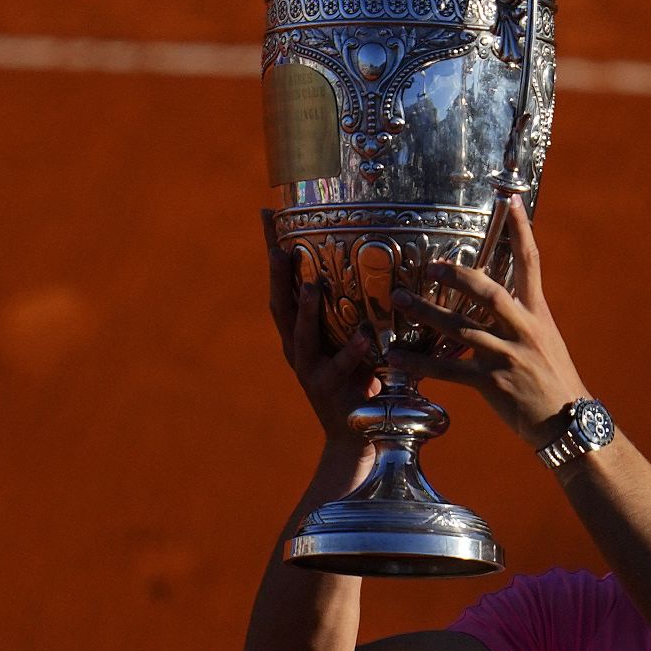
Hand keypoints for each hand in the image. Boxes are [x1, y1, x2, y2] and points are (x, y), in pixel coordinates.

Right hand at [263, 211, 379, 446]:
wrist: (356, 435)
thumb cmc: (361, 379)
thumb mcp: (355, 339)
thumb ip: (359, 308)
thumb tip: (382, 263)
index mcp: (301, 330)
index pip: (283, 284)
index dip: (273, 250)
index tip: (268, 214)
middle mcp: (297, 347)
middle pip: (280, 304)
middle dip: (278, 275)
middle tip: (278, 245)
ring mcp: (310, 370)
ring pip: (302, 335)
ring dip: (306, 310)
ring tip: (311, 285)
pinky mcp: (329, 391)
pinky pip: (340, 369)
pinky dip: (350, 352)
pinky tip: (362, 337)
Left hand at [388, 196, 588, 448]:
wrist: (570, 422)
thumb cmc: (555, 382)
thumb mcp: (545, 342)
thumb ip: (520, 319)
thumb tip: (497, 301)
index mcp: (538, 315)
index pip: (530, 263)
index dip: (521, 230)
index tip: (511, 199)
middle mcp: (525, 329)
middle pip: (488, 291)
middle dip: (457, 276)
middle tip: (430, 265)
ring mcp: (509, 356)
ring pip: (461, 328)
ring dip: (426, 313)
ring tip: (399, 300)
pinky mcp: (494, 384)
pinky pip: (449, 370)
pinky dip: (419, 363)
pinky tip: (396, 358)